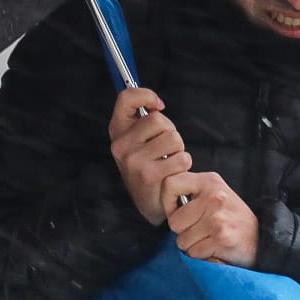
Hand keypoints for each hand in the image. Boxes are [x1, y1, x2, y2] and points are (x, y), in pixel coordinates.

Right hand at [109, 88, 191, 224]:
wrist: (150, 203)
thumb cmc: (149, 165)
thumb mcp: (139, 139)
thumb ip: (143, 119)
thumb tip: (157, 104)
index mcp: (117, 130)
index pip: (126, 98)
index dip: (146, 96)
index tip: (158, 106)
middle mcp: (120, 145)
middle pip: (158, 119)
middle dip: (170, 132)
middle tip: (165, 148)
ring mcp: (132, 160)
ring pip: (173, 138)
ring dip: (179, 150)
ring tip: (169, 160)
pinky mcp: (148, 175)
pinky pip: (181, 158)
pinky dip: (183, 164)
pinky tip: (173, 173)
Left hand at [161, 171, 258, 267]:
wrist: (262, 239)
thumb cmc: (230, 217)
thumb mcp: (214, 194)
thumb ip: (190, 192)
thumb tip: (163, 199)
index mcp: (209, 181)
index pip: (169, 184)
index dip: (167, 202)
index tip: (178, 211)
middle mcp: (214, 196)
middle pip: (174, 221)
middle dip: (182, 231)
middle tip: (199, 229)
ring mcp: (218, 217)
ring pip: (182, 240)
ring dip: (192, 245)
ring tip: (209, 238)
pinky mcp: (222, 238)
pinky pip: (194, 253)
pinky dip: (202, 255)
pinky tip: (215, 247)